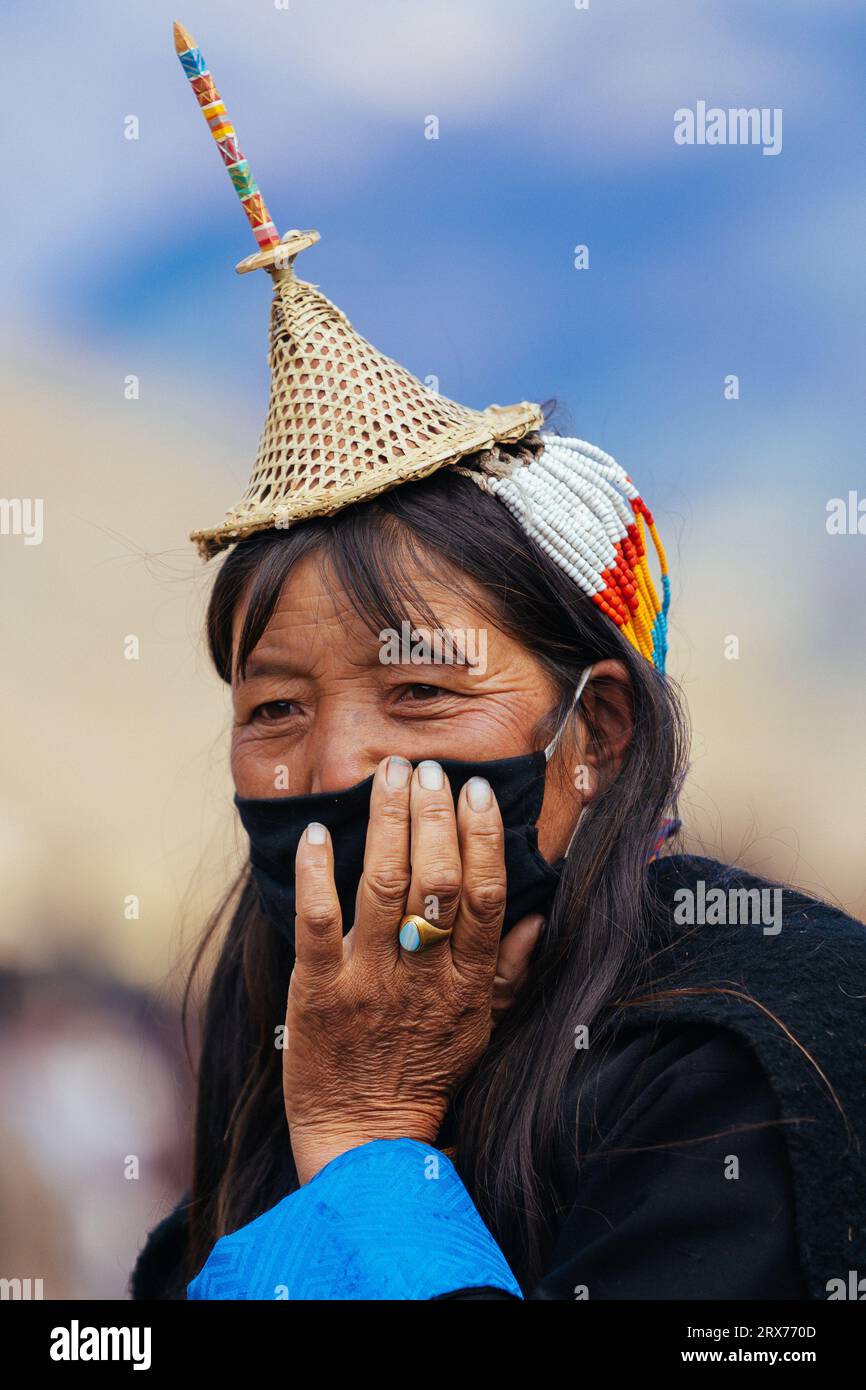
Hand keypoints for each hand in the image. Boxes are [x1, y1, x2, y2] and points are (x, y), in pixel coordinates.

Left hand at [282, 755, 538, 1183]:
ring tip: (389, 776)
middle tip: (429, 769)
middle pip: (435, 880)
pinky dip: (316, 874)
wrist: (365, 1143)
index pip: (483, 896)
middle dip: (433, 816)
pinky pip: (316, 923)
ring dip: (385, 825)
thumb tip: (534, 917)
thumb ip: (507, 971)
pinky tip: (317, 832)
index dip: (482, 837)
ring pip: (380, 888)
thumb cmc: (426, 1078)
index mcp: (466, 982)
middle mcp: (421, 976)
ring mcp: (367, 981)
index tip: (476, 792)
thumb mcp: (482, 1028)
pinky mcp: (317, 993)